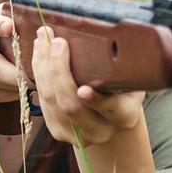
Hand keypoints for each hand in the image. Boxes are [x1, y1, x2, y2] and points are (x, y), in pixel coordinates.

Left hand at [31, 25, 144, 145]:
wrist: (112, 119)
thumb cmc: (125, 90)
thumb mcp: (133, 81)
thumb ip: (125, 68)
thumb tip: (115, 37)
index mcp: (124, 117)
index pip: (111, 109)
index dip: (96, 101)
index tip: (83, 90)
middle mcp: (99, 131)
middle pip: (72, 106)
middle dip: (59, 72)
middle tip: (57, 42)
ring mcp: (75, 135)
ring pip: (51, 102)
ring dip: (43, 67)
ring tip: (42, 38)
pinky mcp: (57, 130)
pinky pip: (43, 100)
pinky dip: (38, 73)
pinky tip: (39, 52)